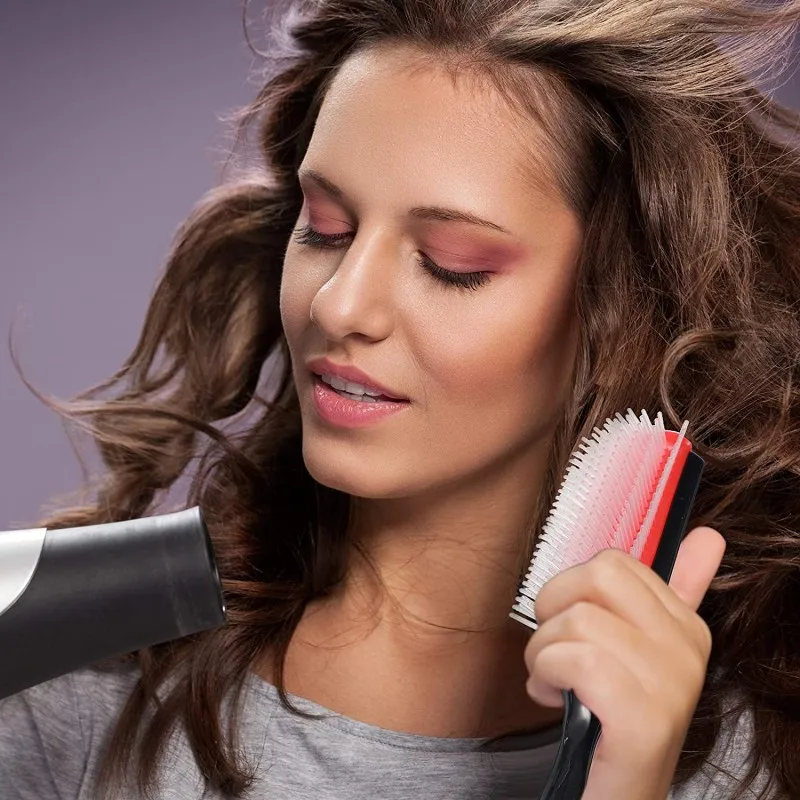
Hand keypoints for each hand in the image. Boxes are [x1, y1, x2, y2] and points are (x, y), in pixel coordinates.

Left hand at [523, 526, 725, 799]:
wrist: (613, 794)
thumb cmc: (611, 716)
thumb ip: (676, 592)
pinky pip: (577, 660)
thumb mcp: (639, 650)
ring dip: (543, 652)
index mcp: (685, 625)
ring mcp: (672, 684)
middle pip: (597, 575)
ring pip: (579, 619)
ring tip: (553, 681)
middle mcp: (688, 649)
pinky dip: (545, 674)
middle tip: (556, 650)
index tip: (577, 633)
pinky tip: (552, 697)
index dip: (573, 593)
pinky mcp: (646, 719)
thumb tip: (709, 536)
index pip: (613, 563)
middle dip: (555, 610)